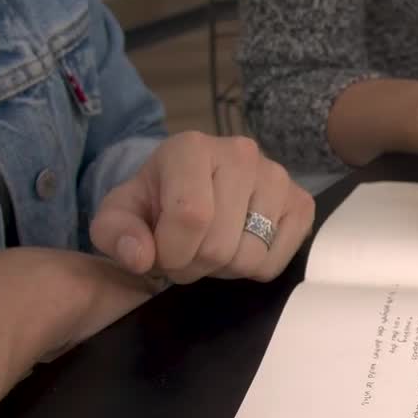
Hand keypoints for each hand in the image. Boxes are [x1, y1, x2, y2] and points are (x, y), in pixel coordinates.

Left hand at [91, 131, 314, 283]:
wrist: (193, 193)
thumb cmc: (156, 202)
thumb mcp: (121, 214)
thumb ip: (116, 234)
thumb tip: (140, 257)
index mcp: (192, 148)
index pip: (190, 216)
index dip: (172, 253)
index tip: (160, 256)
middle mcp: (241, 153)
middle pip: (220, 243)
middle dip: (196, 264)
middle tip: (187, 254)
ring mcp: (278, 177)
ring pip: (250, 256)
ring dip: (224, 269)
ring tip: (212, 248)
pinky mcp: (301, 203)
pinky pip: (277, 261)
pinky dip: (254, 268)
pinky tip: (239, 246)